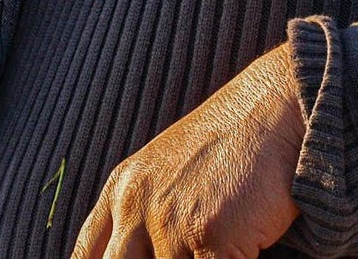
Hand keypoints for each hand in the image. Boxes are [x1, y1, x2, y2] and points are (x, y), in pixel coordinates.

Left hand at [70, 45, 303, 258]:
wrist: (270, 113)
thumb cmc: (226, 150)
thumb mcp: (164, 175)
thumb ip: (139, 219)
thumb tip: (130, 255)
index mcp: (121, 190)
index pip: (86, 255)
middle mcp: (136, 205)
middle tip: (180, 252)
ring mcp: (169, 221)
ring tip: (209, 246)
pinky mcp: (209, 235)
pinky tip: (237, 250)